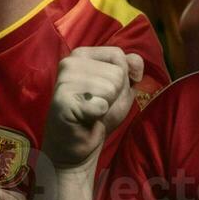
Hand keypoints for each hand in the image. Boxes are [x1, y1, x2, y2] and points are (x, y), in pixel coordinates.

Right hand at [41, 47, 144, 170]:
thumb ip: (130, 67)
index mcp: (81, 54)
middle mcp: (69, 62)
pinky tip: (86, 118)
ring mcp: (64, 81)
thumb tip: (135, 65)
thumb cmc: (98, 114)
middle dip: (115, 94)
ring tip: (92, 111)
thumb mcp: (121, 86)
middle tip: (97, 105)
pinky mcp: (62, 101)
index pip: (118, 54)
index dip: (122, 79)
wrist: (78, 145)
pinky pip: (100, 105)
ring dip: (106, 105)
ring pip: (110, 88)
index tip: (106, 93)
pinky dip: (99, 116)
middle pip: (117, 72)